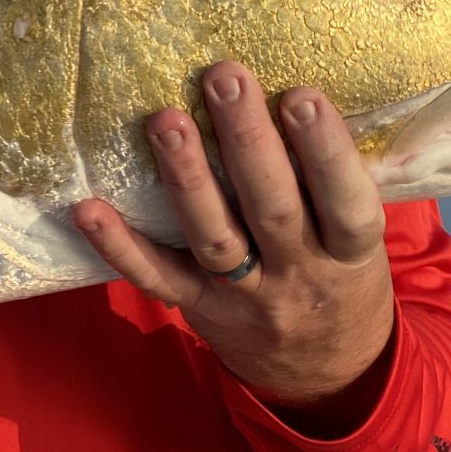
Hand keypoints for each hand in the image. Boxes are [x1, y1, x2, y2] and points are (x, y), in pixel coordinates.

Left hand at [73, 60, 395, 429]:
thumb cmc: (340, 277)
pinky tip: (89, 208)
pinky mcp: (196, 309)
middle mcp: (298, 275)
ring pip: (213, 239)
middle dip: (247, 142)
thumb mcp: (361, 240)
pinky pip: (155, 278)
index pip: (346, 203)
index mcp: (350, 254)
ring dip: (186, 178)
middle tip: (224, 78)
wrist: (326, 373)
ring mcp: (244, 297)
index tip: (302, 95)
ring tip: (165, 120)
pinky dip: (119, 246)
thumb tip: (301, 94)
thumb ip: (335, 184)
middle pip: (272, 209)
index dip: (326, 152)